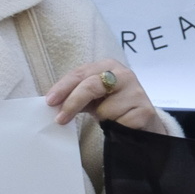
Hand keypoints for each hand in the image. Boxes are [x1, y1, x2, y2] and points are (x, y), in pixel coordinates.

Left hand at [43, 58, 164, 132]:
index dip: (63, 87)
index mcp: (109, 65)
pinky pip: (118, 123)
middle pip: (91, 86)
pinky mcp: (145, 111)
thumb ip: (75, 95)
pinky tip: (121, 125)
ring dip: (101, 119)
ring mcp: (136, 92)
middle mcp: (124, 74)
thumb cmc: (113, 105)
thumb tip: (54, 103)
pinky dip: (115, 128)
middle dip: (72, 103)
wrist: (143, 122)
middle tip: (60, 119)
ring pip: (104, 109)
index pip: (80, 73)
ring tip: (110, 118)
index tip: (50, 101)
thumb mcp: (93, 97)